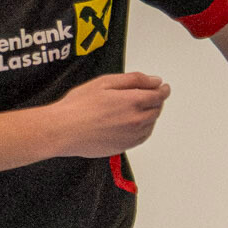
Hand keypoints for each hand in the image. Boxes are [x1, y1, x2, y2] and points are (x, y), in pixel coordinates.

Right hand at [53, 73, 170, 156]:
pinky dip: (143, 128)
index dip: (162, 90)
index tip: (163, 87)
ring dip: (150, 114)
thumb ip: (134, 80)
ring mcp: (132, 136)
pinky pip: (142, 136)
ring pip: (151, 124)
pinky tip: (133, 122)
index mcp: (134, 102)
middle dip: (156, 100)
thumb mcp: (106, 82)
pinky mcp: (125, 147)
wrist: (64, 130)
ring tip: (138, 107)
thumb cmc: (79, 106)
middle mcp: (137, 121)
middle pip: (157, 109)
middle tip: (150, 94)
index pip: (158, 95)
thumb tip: (155, 81)